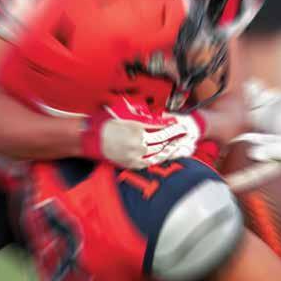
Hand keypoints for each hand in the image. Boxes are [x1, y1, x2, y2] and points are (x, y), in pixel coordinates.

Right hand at [80, 100, 204, 168]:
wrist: (91, 138)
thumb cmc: (107, 123)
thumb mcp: (127, 116)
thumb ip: (144, 119)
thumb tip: (161, 119)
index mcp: (137, 129)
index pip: (161, 129)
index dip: (173, 128)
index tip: (183, 126)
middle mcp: (138, 143)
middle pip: (163, 142)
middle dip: (177, 139)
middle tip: (189, 137)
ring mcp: (135, 155)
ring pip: (159, 154)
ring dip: (173, 151)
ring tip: (185, 148)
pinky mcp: (131, 164)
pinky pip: (150, 162)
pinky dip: (160, 159)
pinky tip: (169, 156)